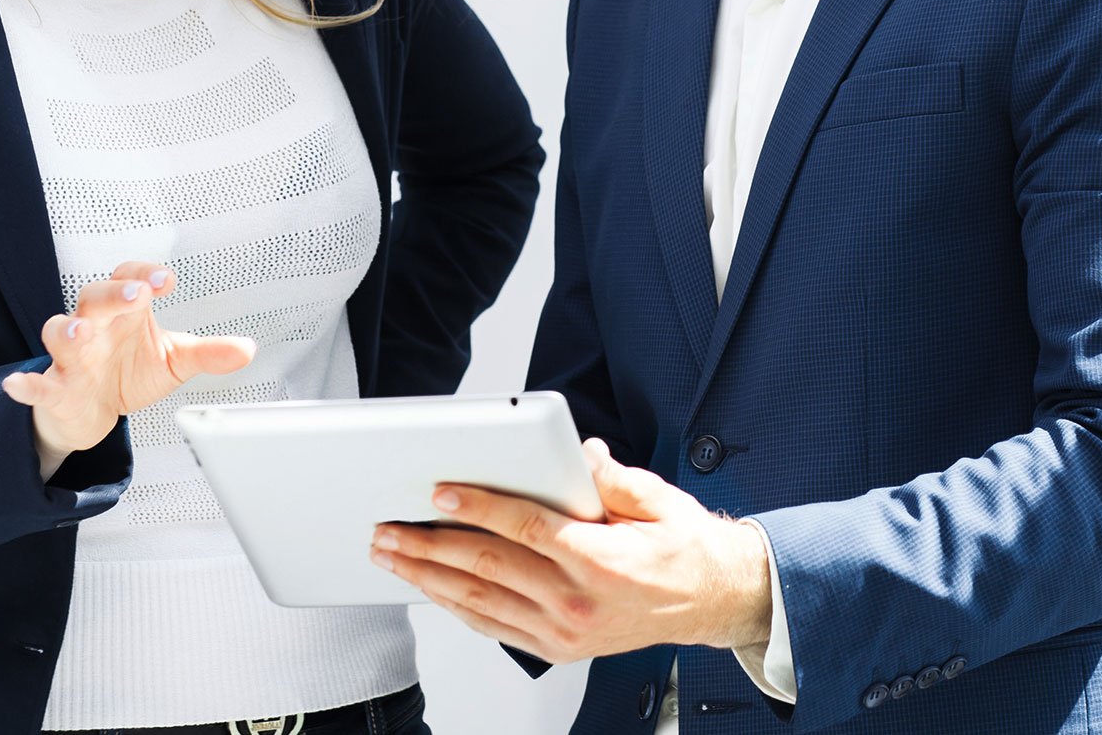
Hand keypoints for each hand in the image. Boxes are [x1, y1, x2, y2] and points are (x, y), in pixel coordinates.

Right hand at [1, 261, 255, 460]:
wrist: (92, 411)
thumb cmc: (129, 371)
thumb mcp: (173, 362)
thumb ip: (208, 353)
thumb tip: (247, 348)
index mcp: (124, 311)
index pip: (130, 278)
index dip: (146, 274)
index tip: (168, 280)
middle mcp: (95, 325)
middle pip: (94, 296)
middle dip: (112, 293)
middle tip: (134, 294)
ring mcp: (71, 356)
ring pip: (59, 331)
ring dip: (69, 330)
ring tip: (81, 331)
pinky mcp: (54, 387)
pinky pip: (36, 383)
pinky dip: (26, 385)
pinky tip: (18, 384)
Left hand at [370, 438, 771, 663]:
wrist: (713, 602)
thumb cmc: (683, 546)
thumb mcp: (657, 498)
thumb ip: (612, 477)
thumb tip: (579, 453)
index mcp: (598, 559)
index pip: (523, 529)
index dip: (477, 507)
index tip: (440, 490)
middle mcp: (576, 602)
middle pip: (486, 568)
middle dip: (428, 546)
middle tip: (387, 530)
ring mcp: (565, 632)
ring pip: (479, 603)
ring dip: (427, 578)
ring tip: (391, 557)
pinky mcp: (559, 648)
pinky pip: (494, 626)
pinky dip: (455, 607)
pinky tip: (430, 588)